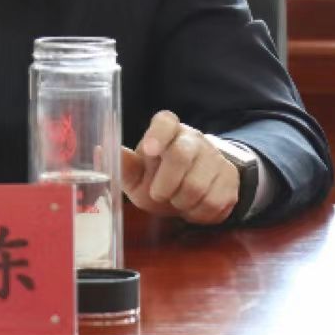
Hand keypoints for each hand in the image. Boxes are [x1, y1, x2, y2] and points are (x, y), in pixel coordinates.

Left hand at [121, 110, 238, 224]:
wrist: (194, 192)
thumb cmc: (158, 179)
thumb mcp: (137, 175)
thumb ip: (123, 165)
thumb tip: (102, 150)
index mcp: (168, 130)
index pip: (165, 121)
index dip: (157, 134)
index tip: (148, 151)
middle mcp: (193, 138)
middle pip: (182, 154)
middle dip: (166, 182)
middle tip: (159, 194)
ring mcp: (215, 157)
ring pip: (198, 184)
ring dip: (181, 201)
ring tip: (177, 200)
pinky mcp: (231, 178)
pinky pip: (214, 201)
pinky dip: (198, 213)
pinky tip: (193, 207)